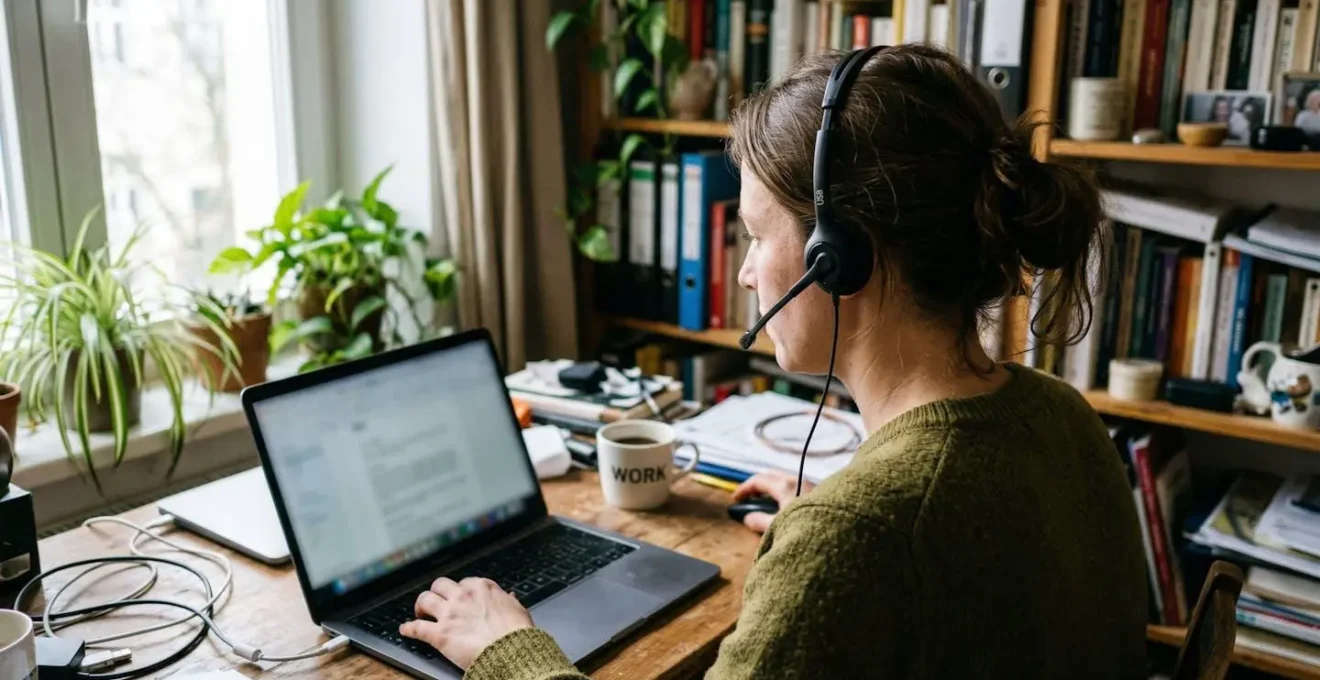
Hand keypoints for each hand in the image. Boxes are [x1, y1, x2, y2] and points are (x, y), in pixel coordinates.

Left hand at [401, 577, 533, 669]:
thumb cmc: (517, 633)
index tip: (460, 598)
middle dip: (437, 592)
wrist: (512, 651)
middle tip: (436, 601)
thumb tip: (509, 595)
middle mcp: (462, 596)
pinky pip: (417, 628)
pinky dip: (408, 629)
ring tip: (420, 612)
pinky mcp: (440, 635)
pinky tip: (405, 630)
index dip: (461, 591)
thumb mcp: (517, 609)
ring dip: (420, 606)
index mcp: (482, 588)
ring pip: (424, 599)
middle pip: (440, 585)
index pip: (464, 582)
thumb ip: (508, 600)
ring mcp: (449, 615)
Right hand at [733, 470, 813, 533]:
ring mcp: (811, 484)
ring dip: (773, 490)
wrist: (842, 531)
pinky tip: (787, 509)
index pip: (758, 480)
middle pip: (772, 476)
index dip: (744, 489)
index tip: (735, 500)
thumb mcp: (778, 526)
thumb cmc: (807, 526)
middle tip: (750, 499)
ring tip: (767, 506)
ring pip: (786, 481)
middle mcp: (798, 479)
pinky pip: (797, 487)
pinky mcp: (820, 494)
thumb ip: (760, 522)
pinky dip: (786, 493)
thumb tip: (747, 517)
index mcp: (784, 484)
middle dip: (759, 486)